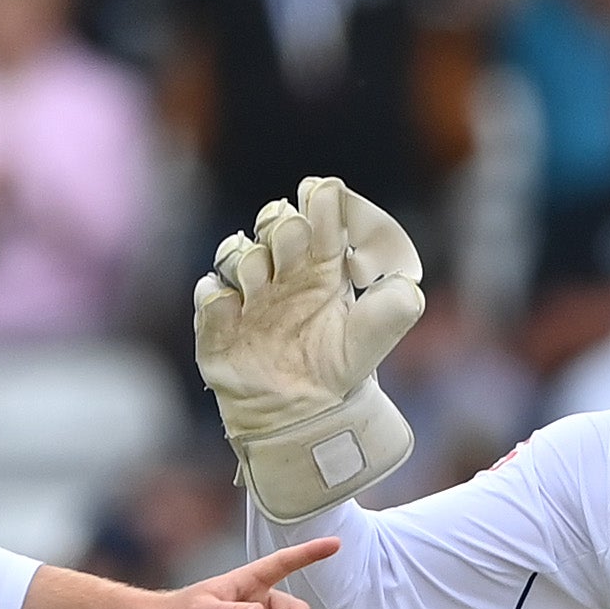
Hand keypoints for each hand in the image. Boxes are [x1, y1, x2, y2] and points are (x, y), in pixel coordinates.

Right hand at [192, 177, 427, 524]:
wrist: (307, 414)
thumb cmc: (343, 364)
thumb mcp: (383, 329)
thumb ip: (400, 295)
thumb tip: (395, 268)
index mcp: (323, 264)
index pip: (320, 217)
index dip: (321, 202)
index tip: (323, 193)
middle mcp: (283, 272)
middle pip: (276, 223)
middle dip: (284, 225)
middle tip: (294, 237)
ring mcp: (248, 295)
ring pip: (238, 252)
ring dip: (250, 258)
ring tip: (263, 280)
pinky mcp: (218, 325)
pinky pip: (209, 295)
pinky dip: (218, 295)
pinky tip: (233, 305)